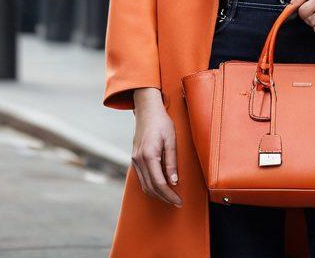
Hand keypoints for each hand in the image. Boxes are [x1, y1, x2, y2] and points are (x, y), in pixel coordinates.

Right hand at [130, 88, 181, 207]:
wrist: (147, 110)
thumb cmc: (161, 122)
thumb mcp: (171, 140)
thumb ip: (172, 162)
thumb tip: (174, 182)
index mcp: (149, 155)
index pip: (159, 183)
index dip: (169, 195)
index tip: (179, 201)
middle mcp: (139, 160)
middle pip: (151, 187)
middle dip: (164, 198)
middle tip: (177, 203)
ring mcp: (135, 160)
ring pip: (145, 185)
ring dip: (157, 194)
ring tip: (170, 198)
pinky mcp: (135, 159)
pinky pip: (142, 178)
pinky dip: (151, 187)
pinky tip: (160, 188)